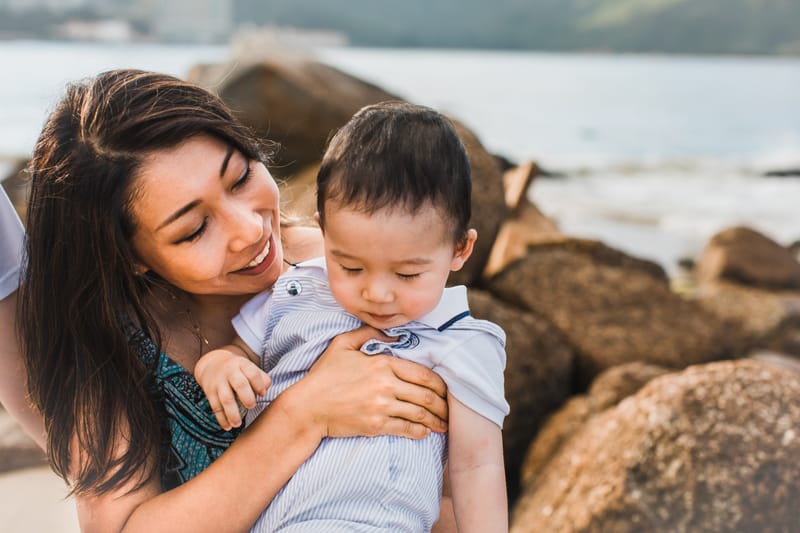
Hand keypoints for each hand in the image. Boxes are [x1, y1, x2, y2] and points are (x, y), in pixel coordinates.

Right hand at [195, 348, 270, 429]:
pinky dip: (221, 418)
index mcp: (242, 365)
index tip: (262, 394)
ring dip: (232, 413)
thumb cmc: (238, 370)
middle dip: (247, 397)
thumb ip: (261, 378)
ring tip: (238, 424)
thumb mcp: (249, 368)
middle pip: (240, 384)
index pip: (252, 373)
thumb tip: (265, 391)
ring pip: (226, 398)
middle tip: (252, 406)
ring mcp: (219, 383)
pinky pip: (216, 407)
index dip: (259, 385)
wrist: (212, 365)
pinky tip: (228, 426)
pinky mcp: (210, 393)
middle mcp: (230, 373)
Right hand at [278, 325, 447, 439]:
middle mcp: (385, 385)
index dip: (439, 384)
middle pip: (426, 395)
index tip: (445, 390)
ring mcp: (381, 407)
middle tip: (449, 409)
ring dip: (435, 420)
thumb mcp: (343, 345)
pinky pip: (405, 429)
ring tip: (443, 424)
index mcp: (382, 364)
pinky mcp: (376, 425)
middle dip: (442, 404)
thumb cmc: (324, 376)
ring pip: (419, 414)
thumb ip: (369, 334)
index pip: (422, 374)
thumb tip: (394, 333)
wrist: (307, 407)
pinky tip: (425, 433)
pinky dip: (419, 432)